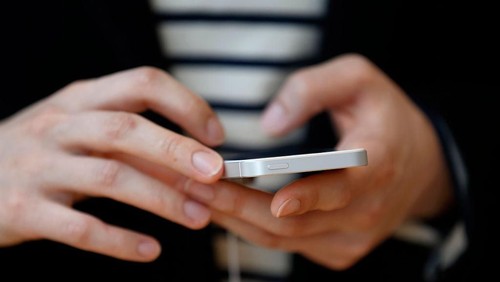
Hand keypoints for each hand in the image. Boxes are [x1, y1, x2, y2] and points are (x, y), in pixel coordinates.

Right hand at [0, 67, 224, 261]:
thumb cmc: (42, 151)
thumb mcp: (82, 131)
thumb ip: (133, 142)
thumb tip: (195, 162)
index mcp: (82, 100)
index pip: (142, 83)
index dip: (185, 104)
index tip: (215, 134)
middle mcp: (61, 127)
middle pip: (126, 129)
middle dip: (178, 150)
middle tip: (217, 174)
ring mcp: (40, 167)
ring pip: (109, 177)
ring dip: (161, 198)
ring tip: (198, 217)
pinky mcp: (24, 210)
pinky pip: (79, 227)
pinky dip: (119, 241)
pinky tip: (150, 250)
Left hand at [184, 54, 453, 269]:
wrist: (418, 164)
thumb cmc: (383, 117)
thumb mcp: (358, 79)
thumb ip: (312, 89)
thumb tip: (268, 125)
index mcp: (379, 165)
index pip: (342, 189)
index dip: (307, 197)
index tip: (273, 200)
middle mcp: (368, 211)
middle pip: (297, 223)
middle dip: (239, 206)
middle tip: (194, 186)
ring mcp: (353, 238)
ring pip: (285, 241)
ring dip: (237, 220)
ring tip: (196, 197)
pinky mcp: (339, 250)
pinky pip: (289, 245)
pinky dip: (253, 229)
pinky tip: (226, 208)